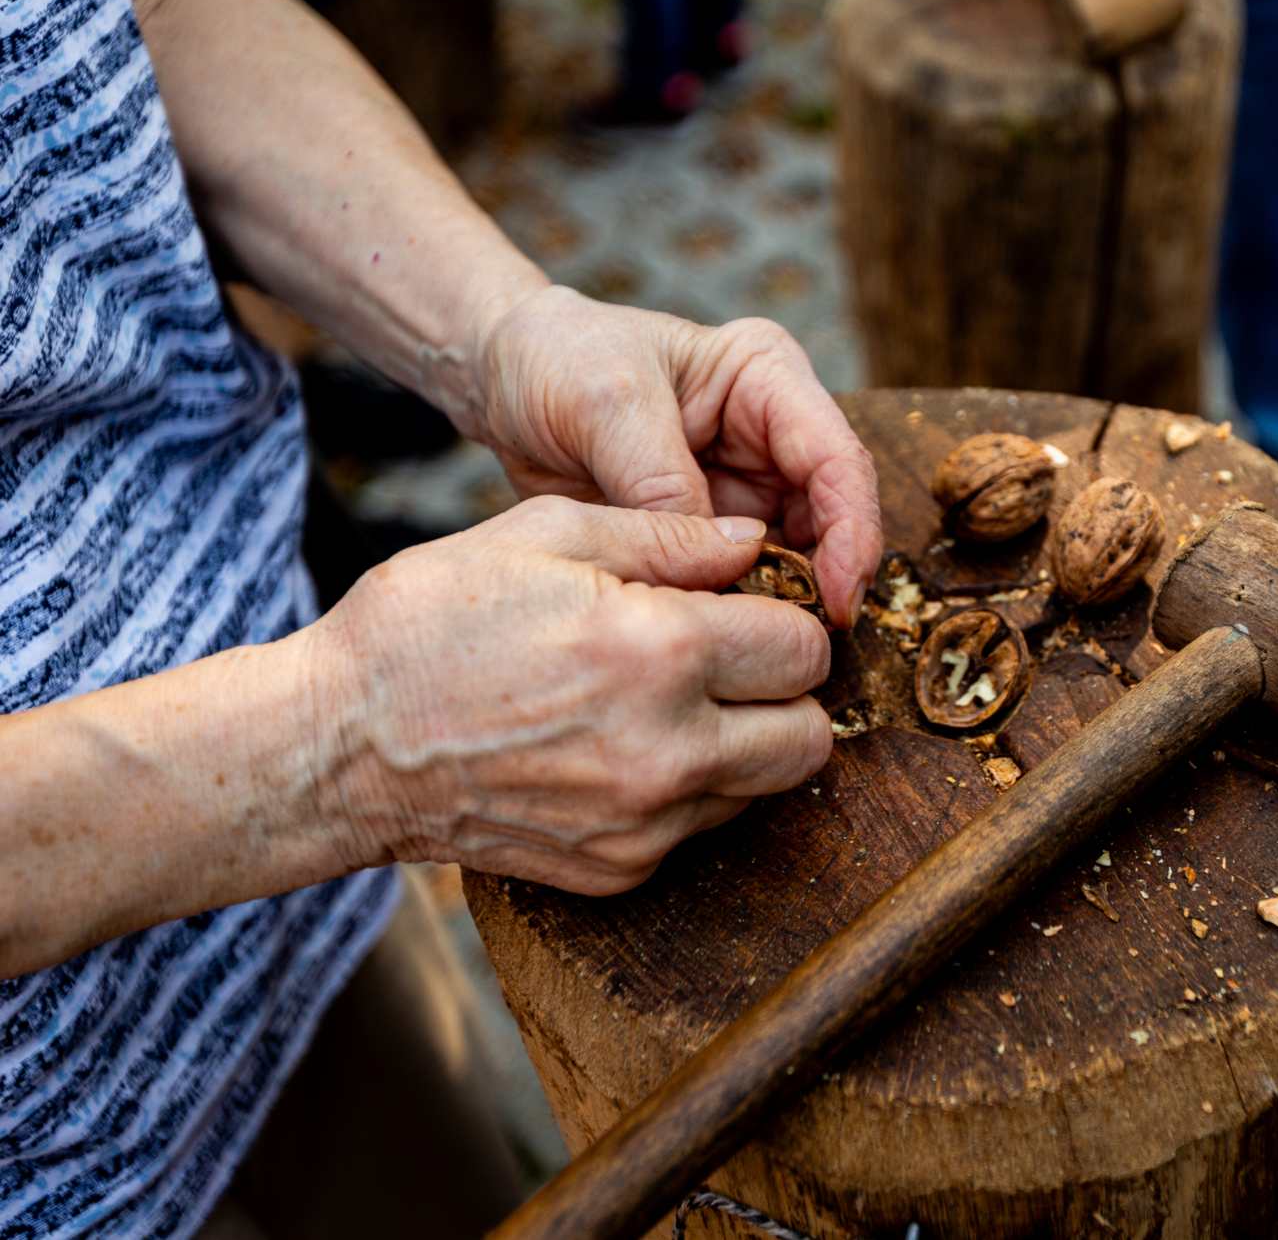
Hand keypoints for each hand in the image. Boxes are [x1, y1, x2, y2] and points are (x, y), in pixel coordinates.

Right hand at [310, 496, 829, 894]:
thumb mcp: (545, 535)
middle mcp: (667, 750)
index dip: (786, 620)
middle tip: (734, 664)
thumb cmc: (429, 622)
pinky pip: (699, 828)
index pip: (804, 648)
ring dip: (744, 745)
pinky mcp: (618, 871)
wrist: (338, 748)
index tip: (748, 610)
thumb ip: (667, 535)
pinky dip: (685, 790)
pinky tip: (621, 748)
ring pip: (765, 790)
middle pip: (811, 737)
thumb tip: (752, 539)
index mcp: (659, 652)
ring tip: (672, 704)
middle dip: (787, 693)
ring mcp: (644, 823)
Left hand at [463, 286, 881, 626]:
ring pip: (798, 557)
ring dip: (786, 603)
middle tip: (808, 644)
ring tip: (760, 648)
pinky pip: (744, 579)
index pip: (838, 458)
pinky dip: (740, 611)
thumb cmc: (559, 358)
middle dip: (827, 580)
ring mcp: (746, 485)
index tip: (837, 596)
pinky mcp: (713, 530)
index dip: (852, 531)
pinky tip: (722, 639)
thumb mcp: (606, 405)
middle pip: (833, 516)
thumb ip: (662, 482)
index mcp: (766, 377)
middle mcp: (772, 433)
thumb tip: (712, 563)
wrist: (505, 379)